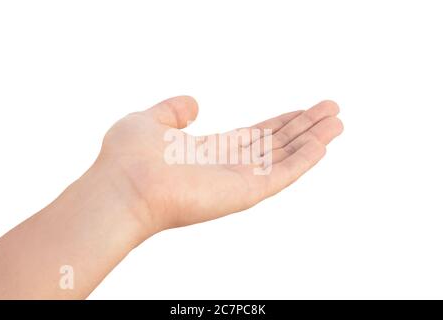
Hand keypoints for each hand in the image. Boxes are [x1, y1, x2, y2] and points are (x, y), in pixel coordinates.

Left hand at [97, 96, 342, 235]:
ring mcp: (238, 180)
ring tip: (338, 122)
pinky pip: (282, 175)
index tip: (302, 110)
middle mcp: (228, 166)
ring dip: (312, 140)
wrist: (123, 186)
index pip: (254, 135)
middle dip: (304, 127)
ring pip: (285, 157)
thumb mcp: (150, 119)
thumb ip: (174, 110)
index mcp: (210, 151)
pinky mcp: (244, 192)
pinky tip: (323, 145)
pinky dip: (304, 161)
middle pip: (276, 143)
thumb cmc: (128, 156)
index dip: (279, 122)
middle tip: (331, 110)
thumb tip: (195, 104)